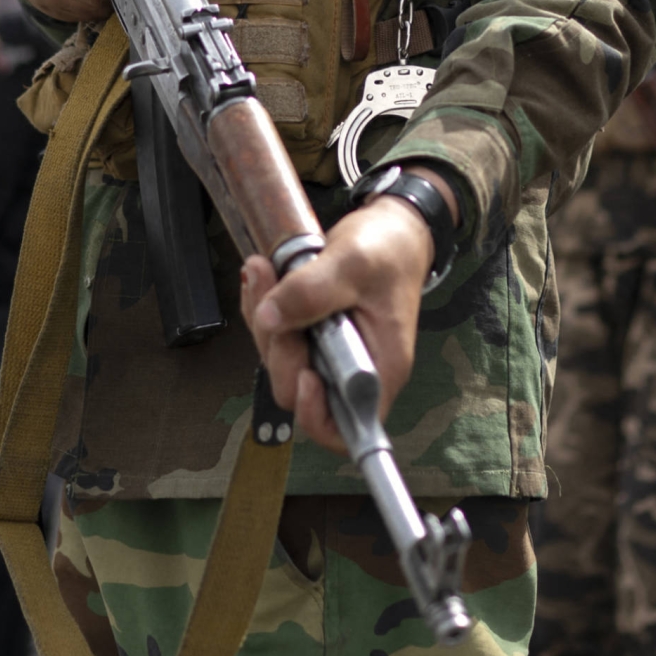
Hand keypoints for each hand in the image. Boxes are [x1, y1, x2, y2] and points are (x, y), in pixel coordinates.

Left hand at [242, 188, 442, 453]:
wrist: (392, 228)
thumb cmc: (388, 251)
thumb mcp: (353, 264)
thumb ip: (312, 291)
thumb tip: (270, 318)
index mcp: (378, 369)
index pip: (346, 427)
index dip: (315, 415)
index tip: (304, 375)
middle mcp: (352, 371)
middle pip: (298, 390)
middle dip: (278, 349)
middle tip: (274, 301)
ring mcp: (328, 354)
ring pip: (280, 361)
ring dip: (263, 322)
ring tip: (263, 272)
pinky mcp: (310, 334)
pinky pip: (276, 336)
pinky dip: (262, 310)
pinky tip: (263, 277)